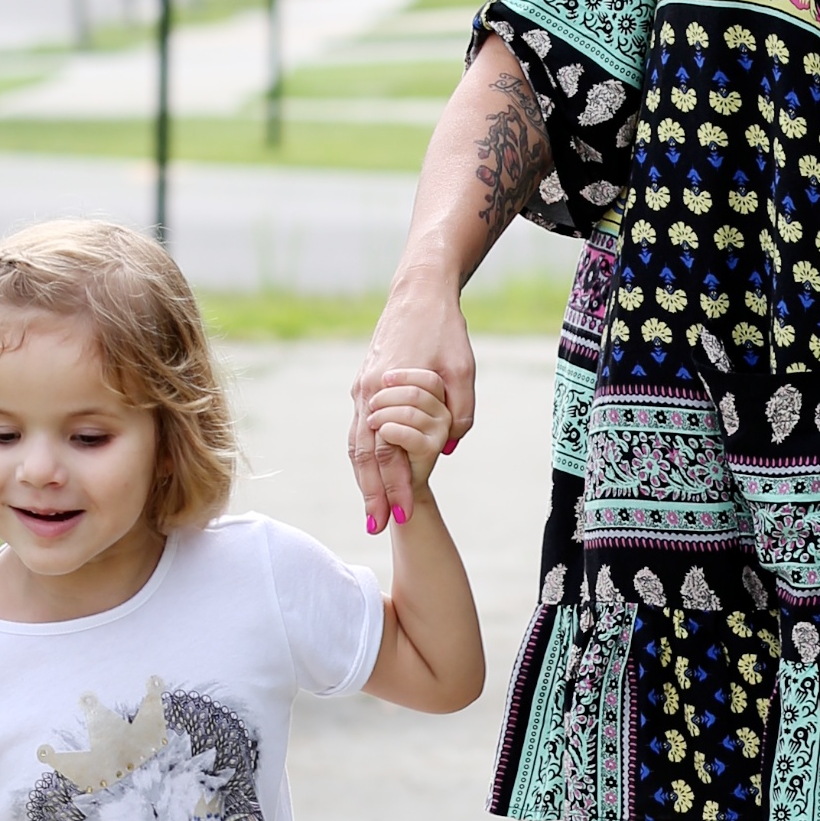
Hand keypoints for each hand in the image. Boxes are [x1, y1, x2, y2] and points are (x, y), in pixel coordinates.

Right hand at [351, 272, 474, 531]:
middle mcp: (367, 393)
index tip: (400, 515)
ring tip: (370, 510)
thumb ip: (458, 412)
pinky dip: (362, 456)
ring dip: (363, 479)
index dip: (392, 485)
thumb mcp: (463, 370)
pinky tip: (369, 475)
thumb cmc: (445, 330)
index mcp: (386, 390)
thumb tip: (449, 447)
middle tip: (376, 528)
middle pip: (363, 455)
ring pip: (356, 443)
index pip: (386, 451)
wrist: (419, 292)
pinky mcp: (364, 384)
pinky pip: (358, 429)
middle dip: (370, 494)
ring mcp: (361, 388)